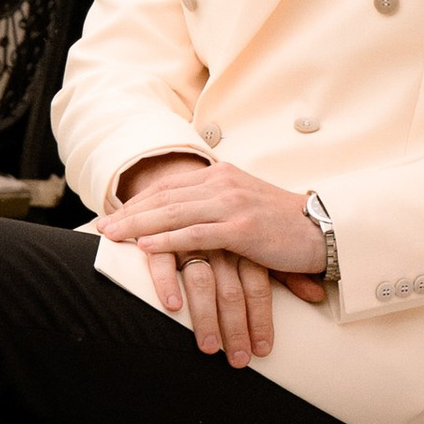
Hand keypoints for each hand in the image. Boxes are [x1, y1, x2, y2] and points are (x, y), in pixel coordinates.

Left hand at [99, 154, 329, 363]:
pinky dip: (165, 241)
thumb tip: (185, 219)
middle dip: (129, 213)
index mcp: (221, 175)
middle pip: (164, 197)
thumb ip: (214, 206)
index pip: (169, 186)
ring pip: (173, 213)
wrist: (322, 229)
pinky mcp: (241, 228)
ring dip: (138, 226)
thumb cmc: (282, 225)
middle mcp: (222, 183)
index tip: (113, 213)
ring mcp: (231, 204)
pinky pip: (195, 235)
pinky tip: (143, 248)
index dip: (138, 200)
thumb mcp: (243, 206)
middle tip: (101, 227)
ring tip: (112, 237)